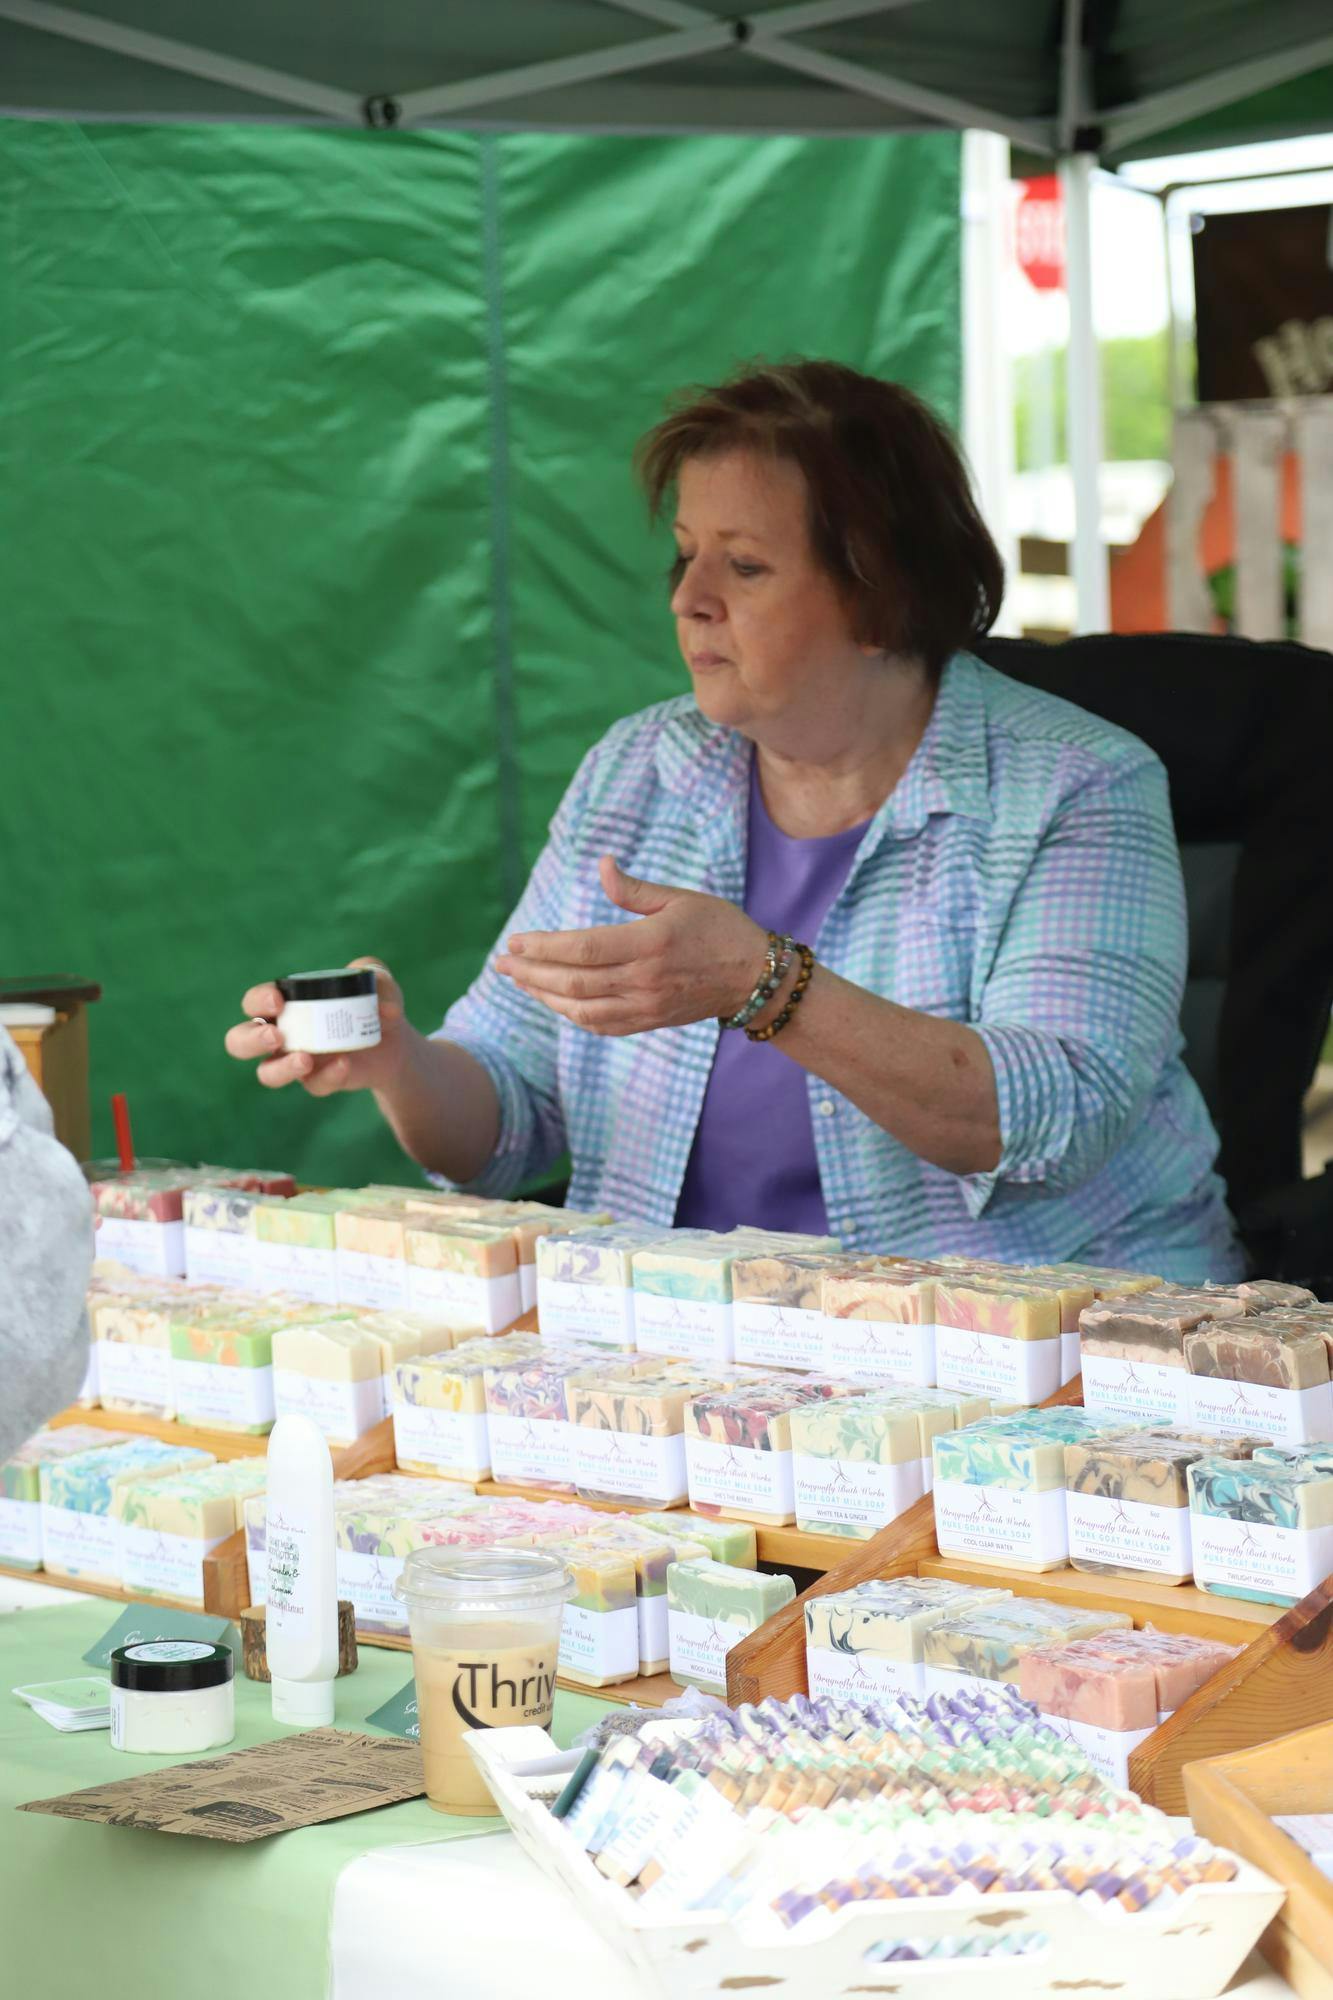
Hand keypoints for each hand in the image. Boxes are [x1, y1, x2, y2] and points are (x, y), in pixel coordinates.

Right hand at [223, 959, 409, 1094]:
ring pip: (267, 1074)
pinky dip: (328, 1075)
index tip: (279, 1000)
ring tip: (305, 1059)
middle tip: (276, 1036)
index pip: (254, 1003)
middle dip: (251, 1039)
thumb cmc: (373, 1003)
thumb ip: (377, 977)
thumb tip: (384, 1007)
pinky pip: (313, 1084)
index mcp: (284, 1004)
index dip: (258, 1001)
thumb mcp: (378, 983)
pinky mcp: (317, 1080)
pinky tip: (344, 1064)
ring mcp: (295, 1061)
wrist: (395, 1042)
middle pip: (239, 1041)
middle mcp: (281, 1034)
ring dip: (281, 1068)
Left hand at [494, 855, 769, 1036]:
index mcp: (649, 943)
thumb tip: (602, 865)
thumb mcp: (680, 898)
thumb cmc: (719, 928)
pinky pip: (599, 1024)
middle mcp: (643, 980)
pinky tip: (553, 1001)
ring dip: (543, 996)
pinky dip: (570, 1015)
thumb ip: (634, 889)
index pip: (583, 949)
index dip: (544, 947)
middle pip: (573, 982)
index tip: (516, 942)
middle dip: (531, 973)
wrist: (754, 978)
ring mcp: (645, 1006)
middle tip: (503, 963)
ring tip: (520, 981)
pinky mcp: (648, 1021)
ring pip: (580, 1008)